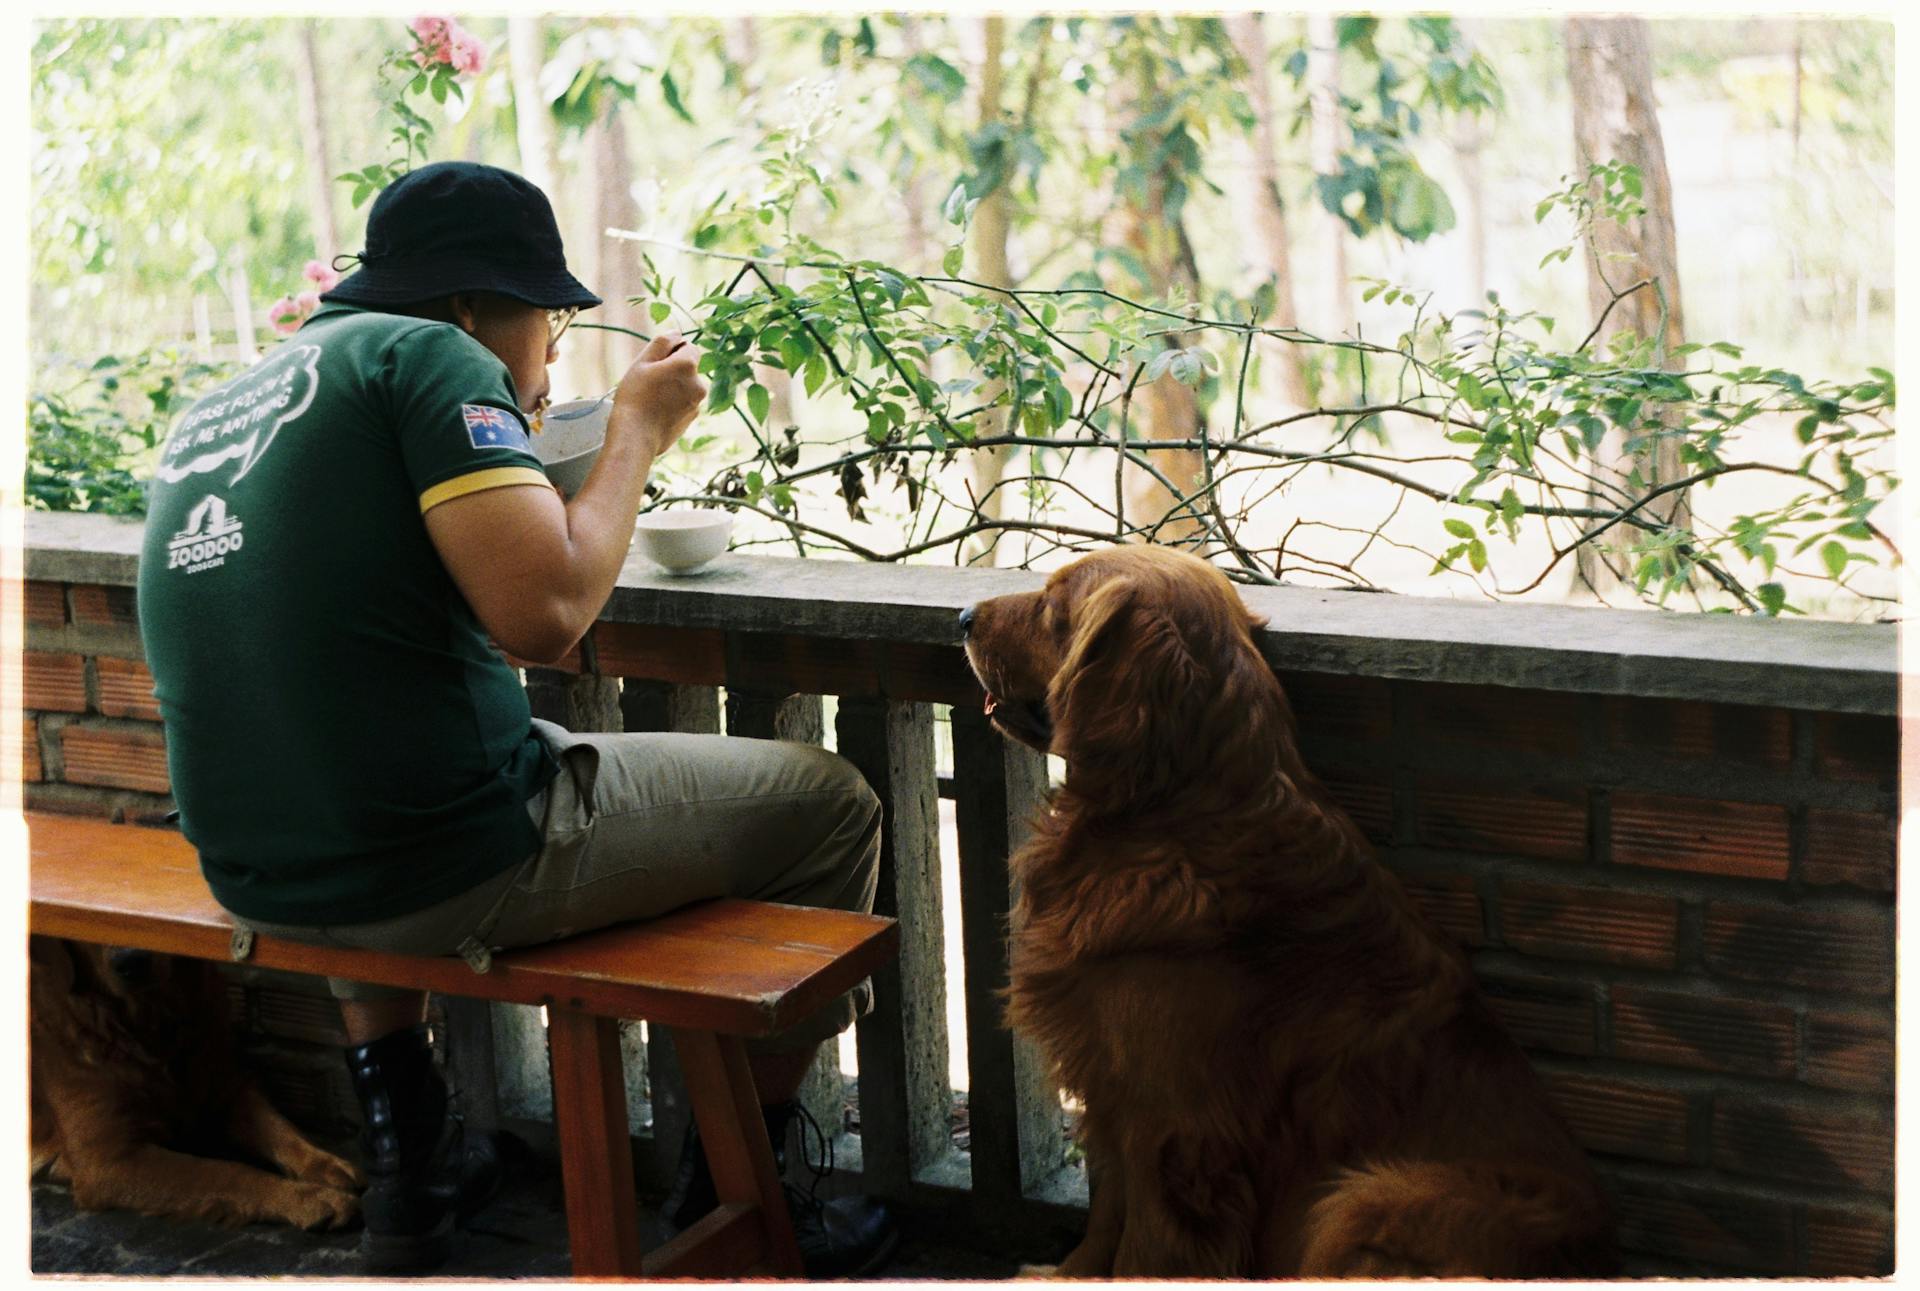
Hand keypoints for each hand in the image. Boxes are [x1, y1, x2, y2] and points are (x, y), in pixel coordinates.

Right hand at [611, 331, 705, 458]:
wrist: (636, 437)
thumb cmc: (635, 397)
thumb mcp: (643, 362)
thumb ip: (662, 342)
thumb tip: (677, 333)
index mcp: (687, 366)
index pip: (688, 347)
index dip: (671, 351)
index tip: (655, 363)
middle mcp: (699, 384)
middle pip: (687, 368)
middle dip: (672, 370)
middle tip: (649, 382)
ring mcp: (697, 403)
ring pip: (685, 386)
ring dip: (673, 387)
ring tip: (651, 398)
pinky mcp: (692, 419)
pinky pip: (684, 403)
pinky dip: (673, 403)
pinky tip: (656, 411)